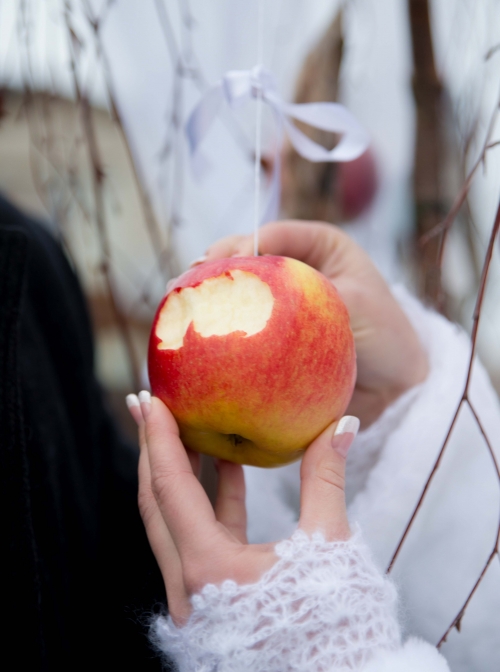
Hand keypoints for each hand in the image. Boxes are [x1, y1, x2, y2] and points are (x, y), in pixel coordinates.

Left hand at [126, 392, 357, 625]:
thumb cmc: (331, 627)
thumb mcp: (328, 547)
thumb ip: (327, 480)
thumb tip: (343, 424)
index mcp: (208, 569)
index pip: (169, 487)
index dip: (159, 438)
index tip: (149, 398)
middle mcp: (187, 585)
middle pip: (155, 503)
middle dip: (152, 451)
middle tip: (148, 405)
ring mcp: (195, 597)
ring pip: (171, 524)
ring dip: (178, 476)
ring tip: (189, 431)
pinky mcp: (211, 600)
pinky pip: (197, 541)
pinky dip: (208, 504)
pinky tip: (228, 473)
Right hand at [197, 221, 427, 427]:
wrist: (400, 387)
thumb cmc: (390, 336)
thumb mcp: (357, 302)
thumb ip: (312, 291)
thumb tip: (261, 285)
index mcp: (318, 247)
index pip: (270, 235)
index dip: (239, 243)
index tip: (219, 262)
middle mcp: (294, 274)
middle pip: (244, 262)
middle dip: (212, 269)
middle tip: (187, 280)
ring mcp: (280, 309)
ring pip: (238, 296)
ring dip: (209, 300)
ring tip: (179, 304)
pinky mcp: (272, 341)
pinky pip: (243, 333)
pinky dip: (222, 335)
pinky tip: (198, 341)